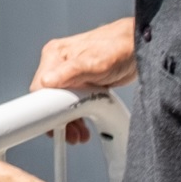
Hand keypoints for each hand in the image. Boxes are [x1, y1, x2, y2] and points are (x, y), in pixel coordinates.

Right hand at [31, 16, 137, 143]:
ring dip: (68, 121)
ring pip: (59, 104)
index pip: (40, 88)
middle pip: (48, 99)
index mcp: (55, 55)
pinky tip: (84, 124)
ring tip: (80, 133)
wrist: (140, 48)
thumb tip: (47, 82)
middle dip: (59, 119)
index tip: (55, 124)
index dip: (46, 108)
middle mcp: (59, 65)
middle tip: (71, 134)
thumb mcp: (95, 62)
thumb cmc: (121, 47)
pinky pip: (71, 104)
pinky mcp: (80, 84)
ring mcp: (69, 75)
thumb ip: (70, 72)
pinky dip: (76, 117)